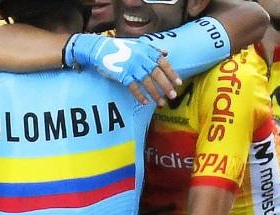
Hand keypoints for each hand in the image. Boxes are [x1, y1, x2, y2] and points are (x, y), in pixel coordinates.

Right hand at [64, 34, 181, 105]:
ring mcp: (131, 67)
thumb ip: (152, 50)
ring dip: (155, 94)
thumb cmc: (120, 48)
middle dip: (166, 85)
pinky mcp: (122, 75)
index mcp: (146, 51)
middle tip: (173, 96)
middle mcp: (141, 58)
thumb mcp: (138, 45)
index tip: (179, 83)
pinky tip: (145, 102)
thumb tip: (166, 54)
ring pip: (147, 82)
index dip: (171, 73)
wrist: (100, 49)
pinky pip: (133, 87)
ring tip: (161, 103)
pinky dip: (139, 95)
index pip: (162, 63)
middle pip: (157, 74)